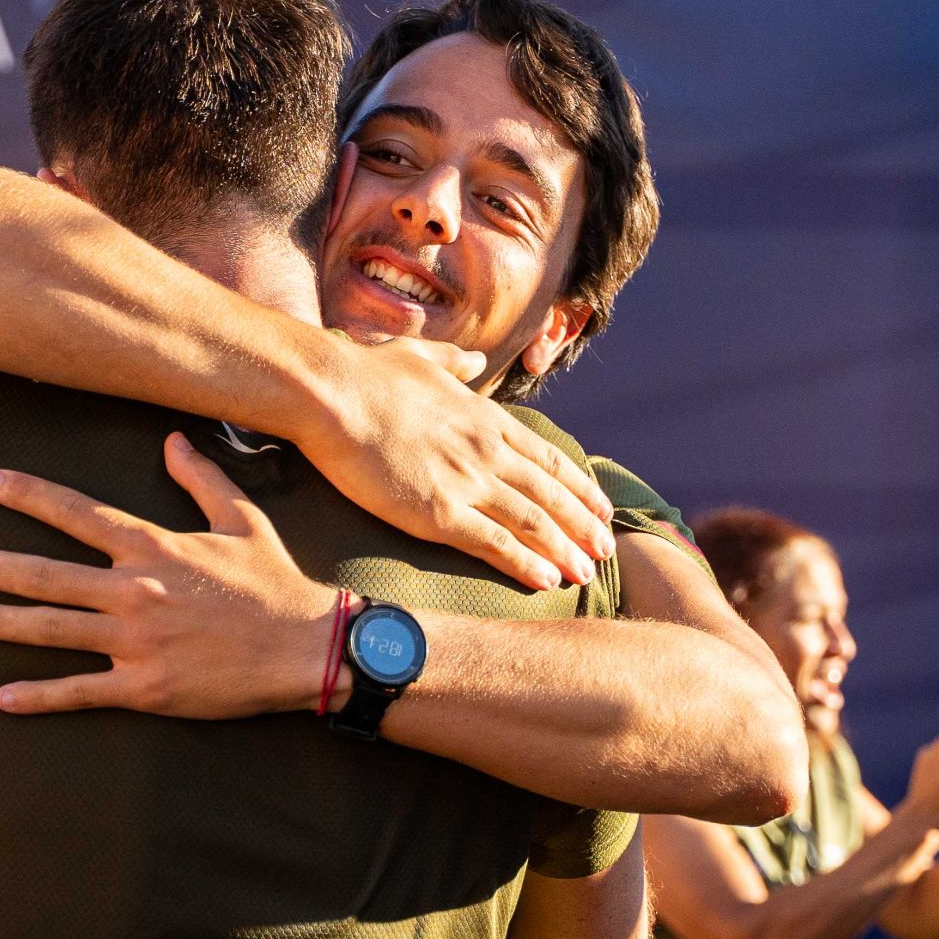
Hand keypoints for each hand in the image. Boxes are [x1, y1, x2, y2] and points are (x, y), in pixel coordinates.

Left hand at [0, 433, 339, 717]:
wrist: (306, 649)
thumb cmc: (275, 584)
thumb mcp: (242, 521)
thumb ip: (201, 480)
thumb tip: (171, 440)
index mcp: (154, 548)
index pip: (79, 514)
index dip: (33, 496)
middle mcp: (135, 590)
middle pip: (48, 574)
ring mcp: (136, 641)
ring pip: (53, 630)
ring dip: (1, 623)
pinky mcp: (144, 687)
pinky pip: (80, 690)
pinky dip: (40, 696)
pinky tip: (3, 696)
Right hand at [296, 335, 614, 591]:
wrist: (332, 391)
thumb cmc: (366, 372)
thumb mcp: (421, 356)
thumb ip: (454, 361)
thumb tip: (474, 358)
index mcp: (485, 417)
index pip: (547, 458)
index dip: (578, 485)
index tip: (599, 506)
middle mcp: (487, 450)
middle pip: (550, 493)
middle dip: (583, 524)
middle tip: (607, 549)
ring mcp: (467, 481)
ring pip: (533, 521)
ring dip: (564, 549)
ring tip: (586, 572)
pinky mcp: (439, 512)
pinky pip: (495, 544)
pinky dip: (526, 564)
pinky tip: (547, 581)